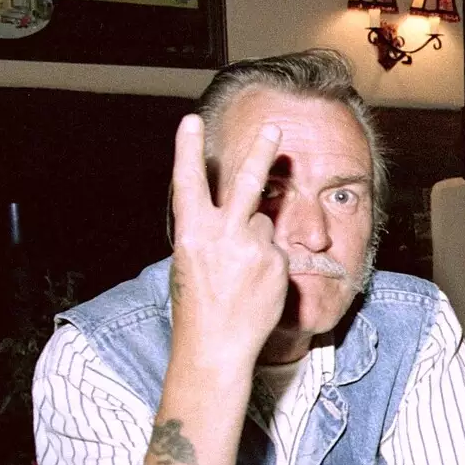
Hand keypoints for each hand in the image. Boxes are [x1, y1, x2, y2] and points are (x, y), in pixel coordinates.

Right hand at [168, 114, 289, 371]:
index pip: (188, 182)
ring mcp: (253, 248)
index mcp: (192, 232)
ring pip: (264, 223)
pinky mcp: (277, 263)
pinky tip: (255, 285)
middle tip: (274, 127)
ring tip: (241, 272)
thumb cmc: (199, 302)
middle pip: (246, 183)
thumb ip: (211, 231)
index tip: (191, 121)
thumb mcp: (191, 260)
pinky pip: (277, 249)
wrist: (217, 344)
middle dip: (260, 151)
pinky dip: (270, 262)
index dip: (187, 149)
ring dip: (257, 239)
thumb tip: (244, 212)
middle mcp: (223, 234)